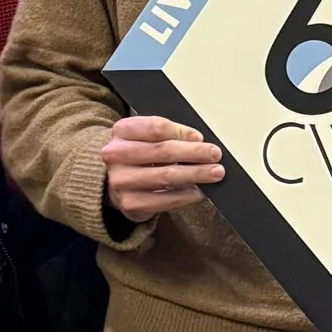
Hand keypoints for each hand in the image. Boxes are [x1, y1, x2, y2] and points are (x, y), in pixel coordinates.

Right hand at [101, 114, 223, 222]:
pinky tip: (199, 191)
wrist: (116, 182)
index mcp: (121, 130)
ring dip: (195, 174)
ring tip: (214, 173)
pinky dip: (186, 195)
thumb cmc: (139, 155)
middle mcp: (116, 154)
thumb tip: (198, 141)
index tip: (199, 137)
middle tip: (215, 155)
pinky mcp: (130, 203)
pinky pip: (165, 200)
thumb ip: (168, 134)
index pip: (155, 127)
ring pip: (166, 175)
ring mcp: (121, 181)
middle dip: (194, 153)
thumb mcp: (146, 137)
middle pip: (163, 151)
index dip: (181, 132)